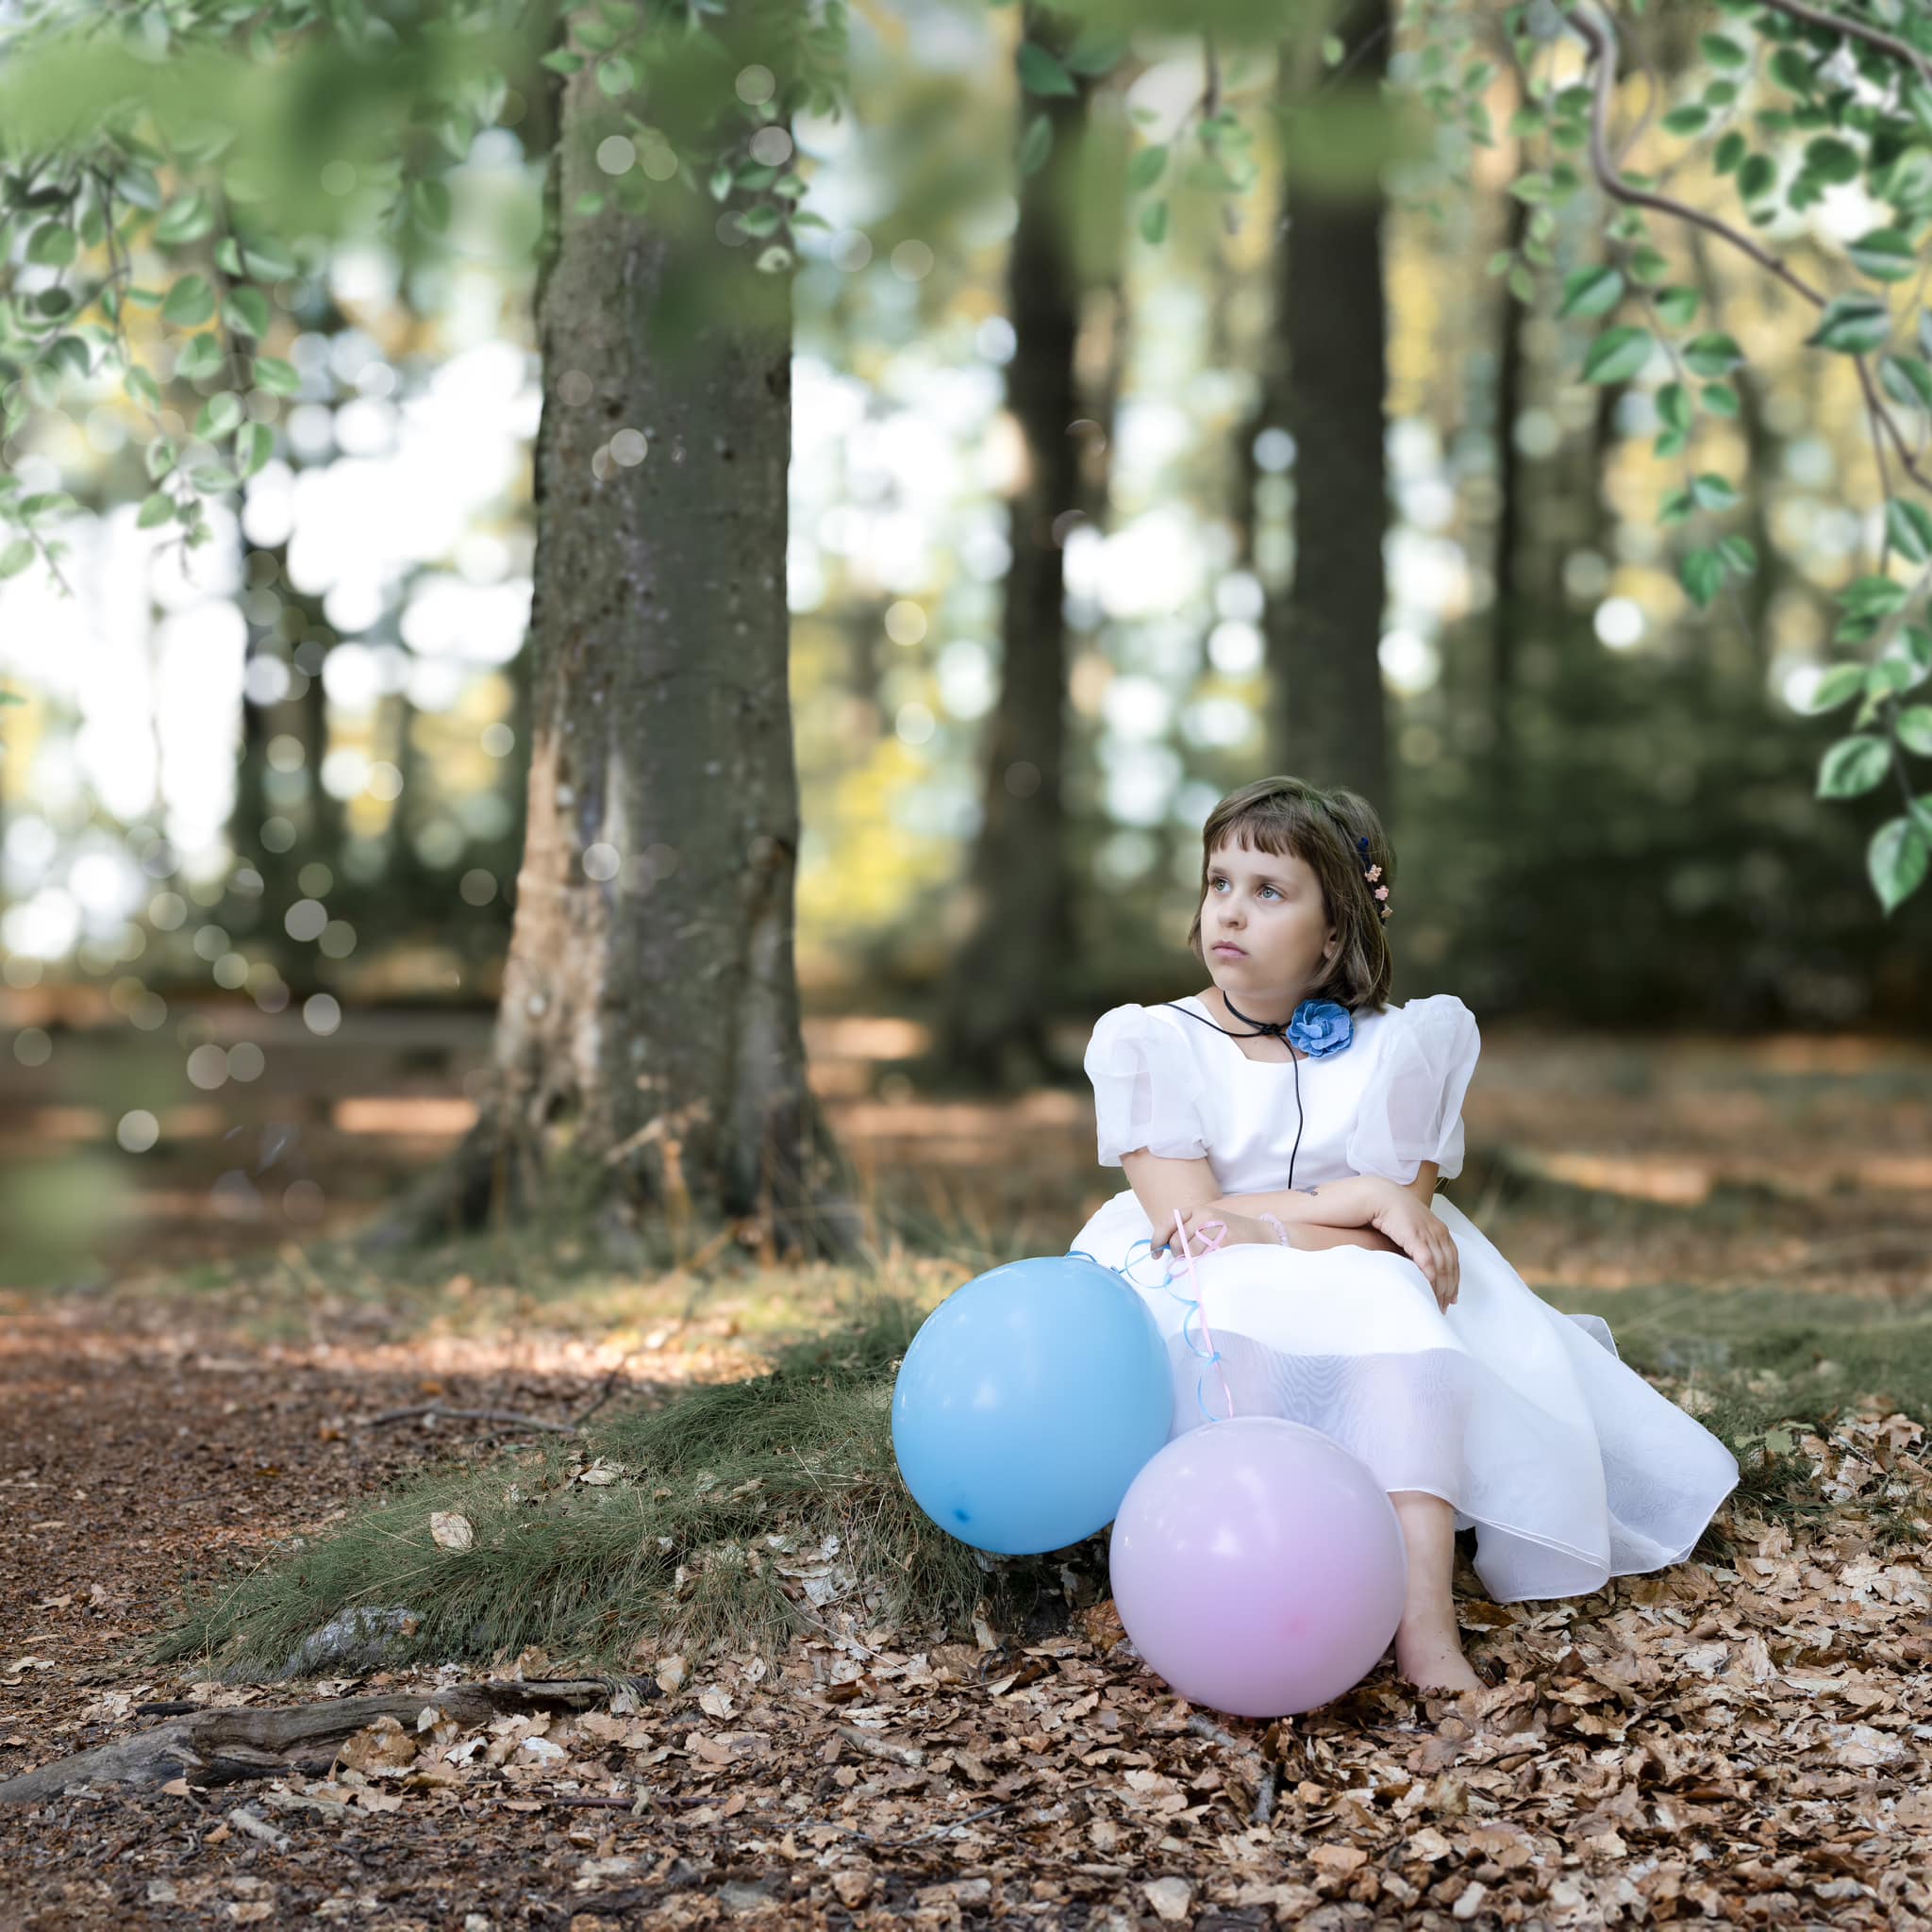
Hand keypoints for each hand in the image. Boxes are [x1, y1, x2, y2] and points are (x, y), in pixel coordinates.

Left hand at [1159, 1203, 1276, 1255]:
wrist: (1261, 1234)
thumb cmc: (1230, 1231)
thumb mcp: (1208, 1223)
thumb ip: (1187, 1231)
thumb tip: (1161, 1248)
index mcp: (1198, 1209)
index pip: (1169, 1222)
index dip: (1157, 1238)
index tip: (1154, 1252)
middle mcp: (1204, 1216)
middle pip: (1176, 1241)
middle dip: (1176, 1254)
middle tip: (1186, 1258)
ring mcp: (1215, 1230)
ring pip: (1188, 1253)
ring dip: (1191, 1261)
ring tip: (1204, 1257)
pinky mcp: (1224, 1244)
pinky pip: (1203, 1260)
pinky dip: (1203, 1265)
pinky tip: (1213, 1260)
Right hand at [1365, 1183, 1460, 1310]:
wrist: (1380, 1196)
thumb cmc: (1392, 1213)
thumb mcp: (1412, 1228)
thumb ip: (1420, 1244)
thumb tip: (1421, 1264)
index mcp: (1440, 1230)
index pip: (1454, 1260)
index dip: (1455, 1280)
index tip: (1452, 1298)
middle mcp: (1438, 1232)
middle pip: (1450, 1266)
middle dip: (1449, 1289)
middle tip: (1444, 1307)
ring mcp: (1428, 1234)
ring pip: (1441, 1267)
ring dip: (1440, 1288)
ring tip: (1435, 1304)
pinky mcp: (1416, 1237)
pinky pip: (1428, 1263)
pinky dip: (1430, 1279)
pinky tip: (1428, 1290)